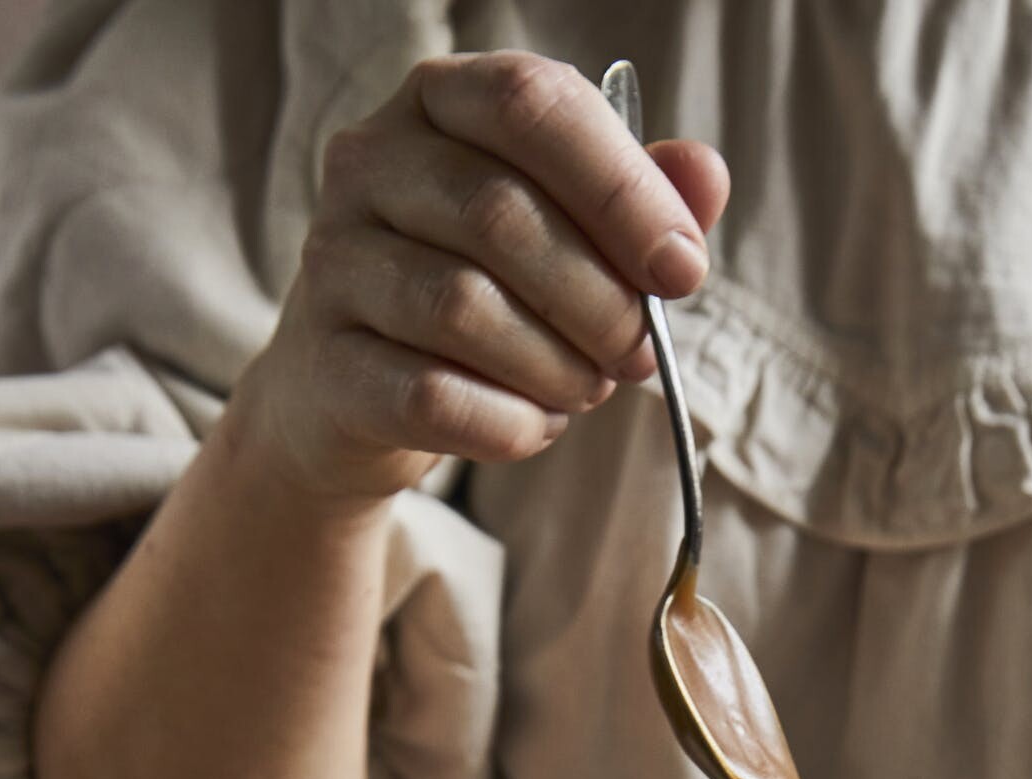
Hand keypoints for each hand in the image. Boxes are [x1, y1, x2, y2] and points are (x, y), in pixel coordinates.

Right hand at [248, 51, 728, 500]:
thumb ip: (636, 199)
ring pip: (463, 308)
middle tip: (637, 354)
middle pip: (499, 214)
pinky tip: (532, 425)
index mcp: (442, 100)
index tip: (682, 271)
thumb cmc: (481, 294)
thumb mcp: (565, 232)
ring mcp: (334, 262)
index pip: (532, 105)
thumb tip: (705, 175)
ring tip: (585, 390)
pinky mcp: (326, 364)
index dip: (622, 190)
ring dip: (554, 366)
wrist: (355, 394)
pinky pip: (430, 396)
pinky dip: (505, 423)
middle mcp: (370, 162)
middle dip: (596, 299)